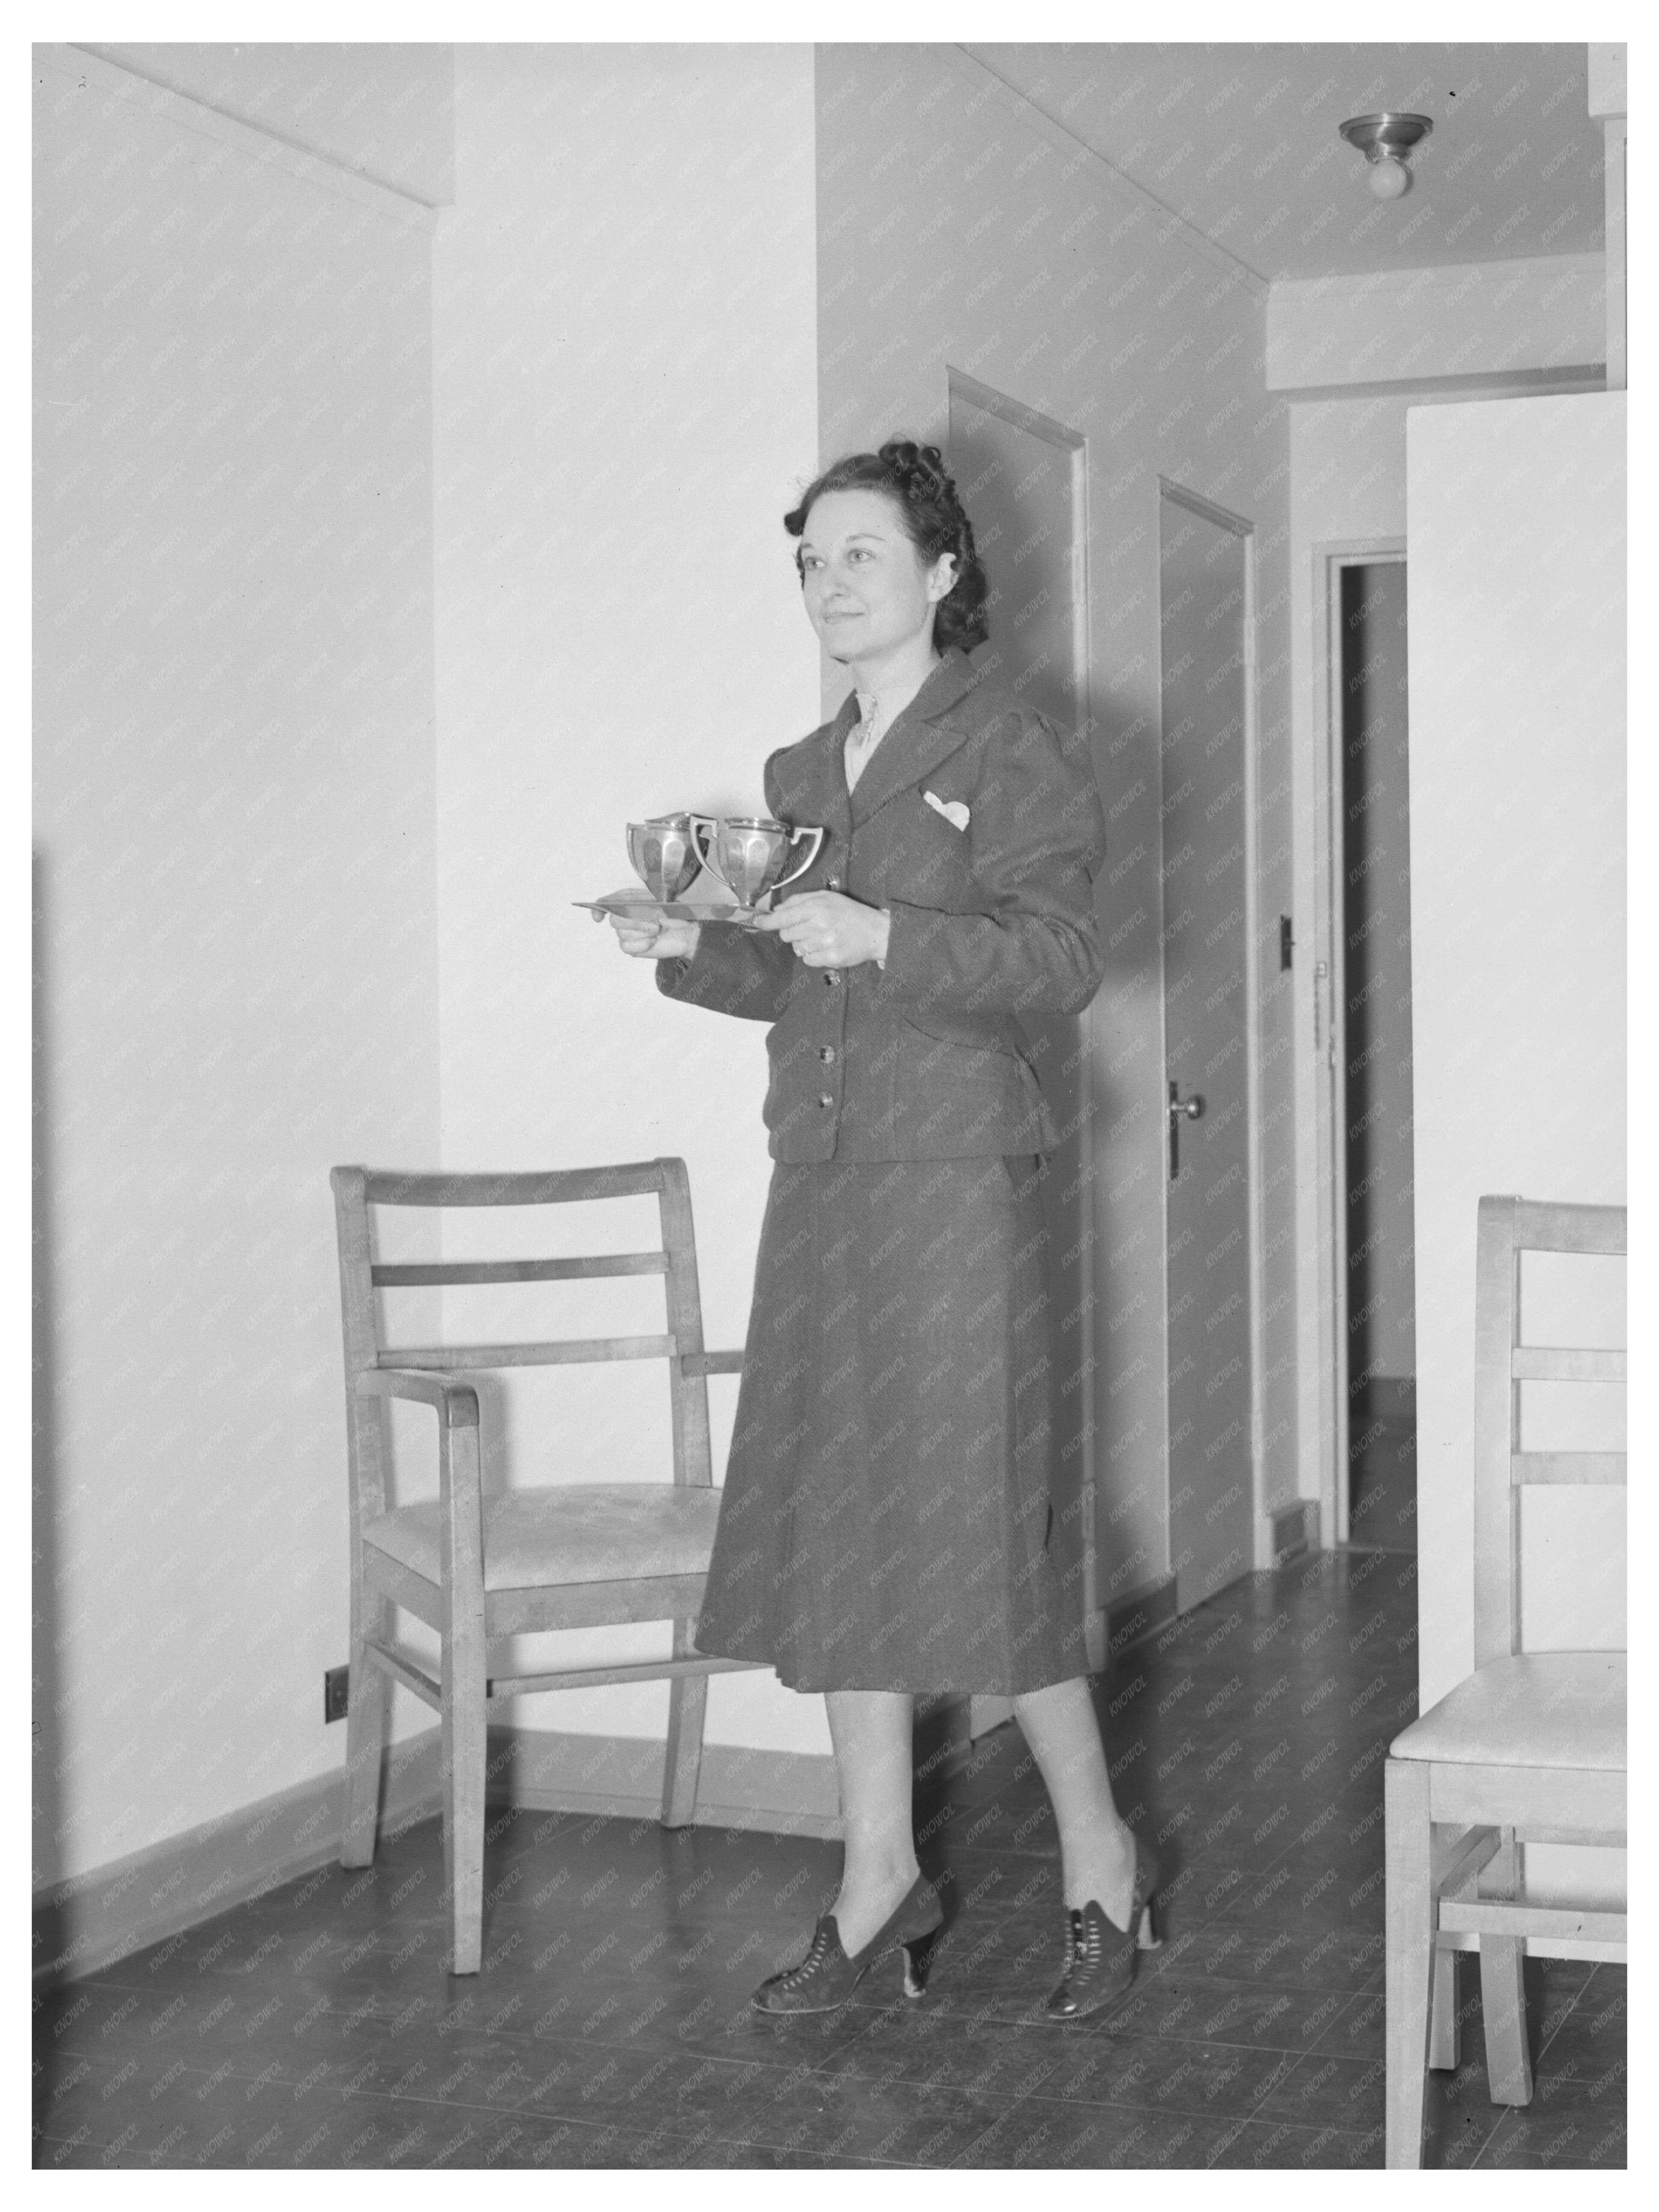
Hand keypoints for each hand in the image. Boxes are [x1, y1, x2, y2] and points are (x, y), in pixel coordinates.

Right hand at [607, 907, 700, 960]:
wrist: (687, 930)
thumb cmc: (673, 914)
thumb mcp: (655, 899)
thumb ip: (633, 899)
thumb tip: (618, 905)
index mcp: (628, 901)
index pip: (605, 904)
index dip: (598, 910)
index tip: (600, 917)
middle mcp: (625, 917)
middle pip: (615, 920)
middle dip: (635, 921)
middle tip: (654, 920)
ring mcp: (627, 934)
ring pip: (622, 934)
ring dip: (643, 931)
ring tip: (657, 929)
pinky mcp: (633, 948)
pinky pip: (627, 947)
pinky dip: (642, 943)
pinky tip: (653, 940)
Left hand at [754, 890, 890, 968]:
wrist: (875, 932)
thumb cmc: (849, 913)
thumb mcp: (826, 897)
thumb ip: (800, 900)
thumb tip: (777, 909)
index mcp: (817, 906)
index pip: (783, 916)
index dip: (767, 921)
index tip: (758, 923)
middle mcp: (820, 924)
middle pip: (786, 934)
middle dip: (792, 932)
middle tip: (808, 928)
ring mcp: (826, 943)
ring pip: (796, 948)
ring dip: (804, 944)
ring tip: (821, 938)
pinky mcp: (831, 958)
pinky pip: (808, 961)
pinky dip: (813, 956)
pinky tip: (825, 948)